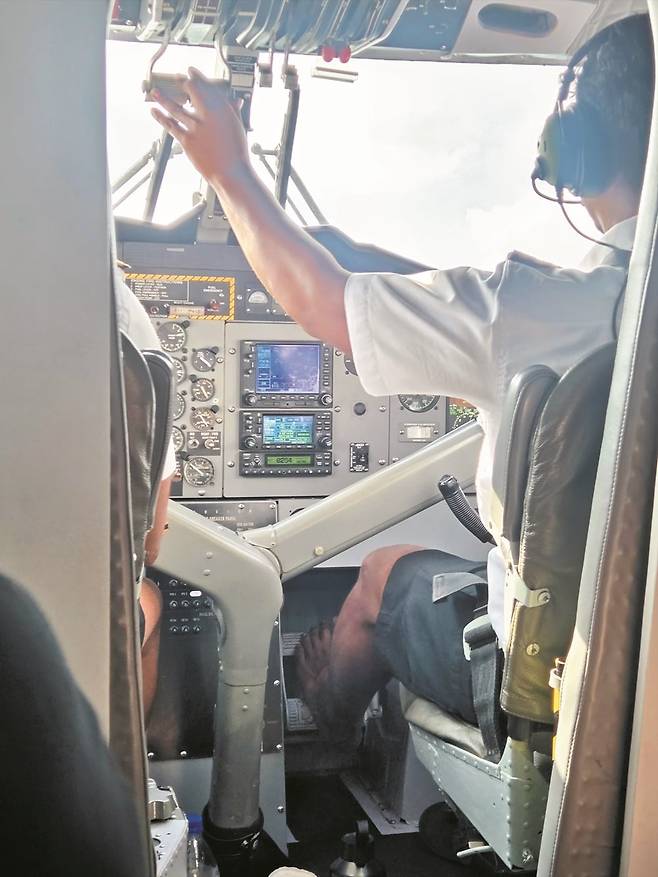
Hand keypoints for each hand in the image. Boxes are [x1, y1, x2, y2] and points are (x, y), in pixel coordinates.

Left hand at [150, 67, 249, 186]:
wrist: (230, 173)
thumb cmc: (236, 153)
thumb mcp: (237, 128)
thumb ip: (233, 111)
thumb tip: (234, 101)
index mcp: (221, 110)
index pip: (206, 86)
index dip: (197, 76)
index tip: (192, 71)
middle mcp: (206, 116)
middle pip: (191, 93)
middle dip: (182, 83)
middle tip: (176, 77)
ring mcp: (195, 128)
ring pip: (176, 108)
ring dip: (163, 98)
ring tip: (155, 92)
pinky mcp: (186, 141)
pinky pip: (171, 126)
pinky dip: (161, 117)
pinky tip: (155, 111)